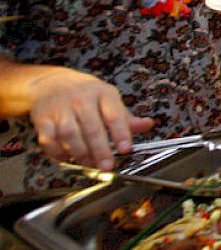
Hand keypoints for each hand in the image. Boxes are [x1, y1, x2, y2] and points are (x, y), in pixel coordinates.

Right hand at [27, 68, 155, 169]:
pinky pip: (49, 140)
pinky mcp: (42, 119)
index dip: (121, 133)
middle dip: (100, 150)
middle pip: (92, 128)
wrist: (53, 84)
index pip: (114, 115)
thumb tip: (148, 125)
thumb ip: (127, 118)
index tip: (126, 149)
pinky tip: (68, 159)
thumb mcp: (110, 100)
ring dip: (80, 153)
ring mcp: (60, 108)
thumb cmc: (87, 95)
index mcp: (103, 94)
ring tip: (90, 164)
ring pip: (70, 135)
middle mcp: (81, 99)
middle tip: (107, 166)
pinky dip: (58, 153)